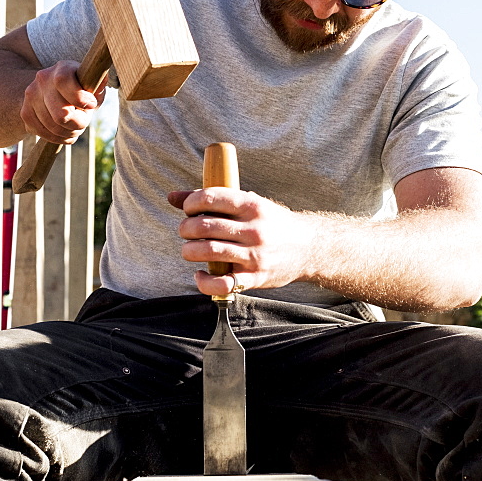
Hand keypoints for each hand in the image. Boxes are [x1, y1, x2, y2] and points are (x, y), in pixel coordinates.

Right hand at [19, 60, 104, 143]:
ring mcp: (31, 97)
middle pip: (60, 114)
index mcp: (61, 69)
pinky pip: (44, 134)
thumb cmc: (81, 89)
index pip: (63, 82)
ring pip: (53, 128)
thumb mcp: (92, 84)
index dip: (80, 99)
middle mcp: (42, 80)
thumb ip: (98, 84)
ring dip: (70, 133)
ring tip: (75, 126)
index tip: (91, 105)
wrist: (53, 90)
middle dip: (78, 123)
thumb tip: (101, 82)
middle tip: (84, 121)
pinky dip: (58, 138)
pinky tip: (65, 131)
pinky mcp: (25, 113)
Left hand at [168, 187, 315, 295]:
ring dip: (189, 251)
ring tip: (190, 250)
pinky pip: (221, 283)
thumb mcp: (249, 204)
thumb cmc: (272, 223)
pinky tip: (199, 273)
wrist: (308, 248)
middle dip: (186, 228)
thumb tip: (172, 197)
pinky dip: (203, 281)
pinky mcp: (254, 278)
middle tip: (185, 231)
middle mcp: (253, 229)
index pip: (211, 198)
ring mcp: (254, 255)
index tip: (188, 209)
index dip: (191, 203)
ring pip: (209, 251)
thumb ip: (212, 200)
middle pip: (205, 226)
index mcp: (252, 205)